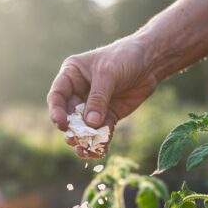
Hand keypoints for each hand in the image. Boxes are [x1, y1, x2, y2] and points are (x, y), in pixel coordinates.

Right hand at [47, 38, 157, 157]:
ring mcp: (93, 105)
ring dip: (84, 139)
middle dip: (72, 129)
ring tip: (86, 150)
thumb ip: (98, 98)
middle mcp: (78, 92)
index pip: (57, 96)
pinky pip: (101, 131)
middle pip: (69, 115)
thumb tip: (91, 124)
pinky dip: (101, 141)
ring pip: (84, 127)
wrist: (150, 61)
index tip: (62, 124)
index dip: (57, 111)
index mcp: (71, 76)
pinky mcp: (108, 115)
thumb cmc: (124, 57)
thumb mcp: (108, 74)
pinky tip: (100, 150)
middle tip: (76, 140)